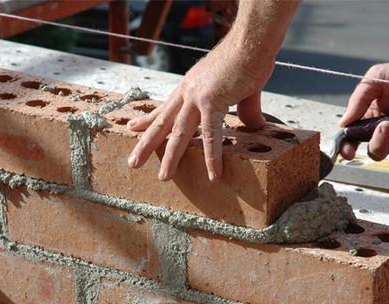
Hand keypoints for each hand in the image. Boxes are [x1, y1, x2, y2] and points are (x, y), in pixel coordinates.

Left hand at [126, 42, 272, 181]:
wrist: (252, 40)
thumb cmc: (247, 58)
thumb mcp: (241, 89)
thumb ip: (245, 111)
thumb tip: (256, 127)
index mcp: (189, 87)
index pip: (164, 108)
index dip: (147, 120)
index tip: (133, 128)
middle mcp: (187, 93)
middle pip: (162, 123)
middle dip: (146, 144)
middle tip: (132, 162)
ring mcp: (197, 97)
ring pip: (179, 133)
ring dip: (170, 157)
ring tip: (164, 177)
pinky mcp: (213, 102)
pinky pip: (212, 135)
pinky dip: (212, 157)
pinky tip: (213, 175)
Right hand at [339, 53, 388, 160]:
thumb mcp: (374, 80)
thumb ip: (358, 101)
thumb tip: (343, 123)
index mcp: (369, 121)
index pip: (353, 142)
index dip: (348, 150)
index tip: (350, 152)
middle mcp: (387, 133)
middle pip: (376, 154)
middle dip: (380, 142)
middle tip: (387, 124)